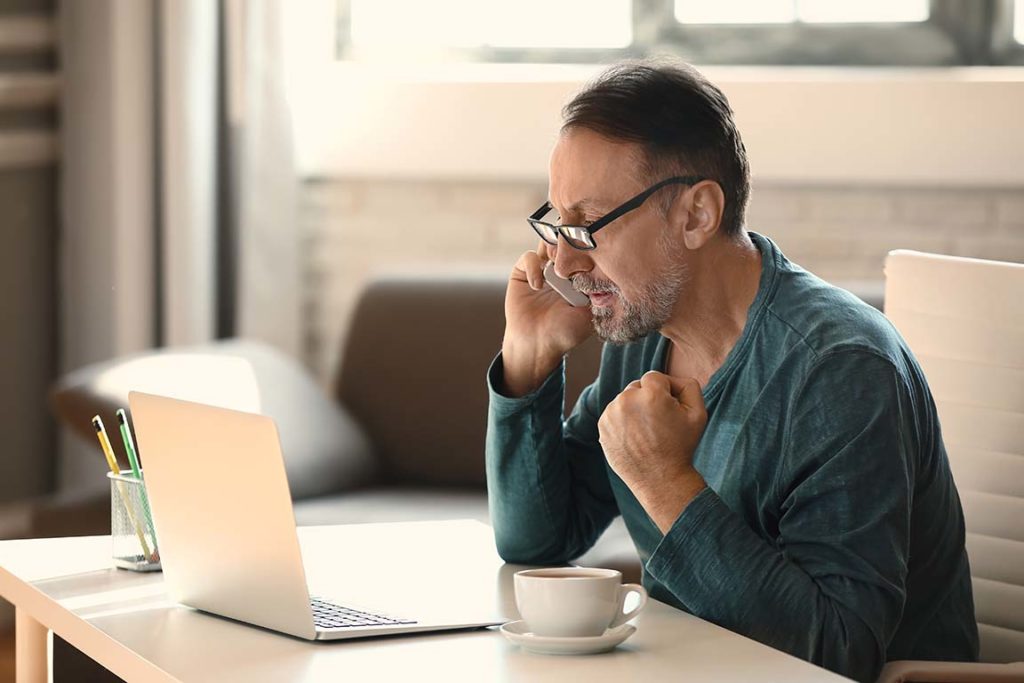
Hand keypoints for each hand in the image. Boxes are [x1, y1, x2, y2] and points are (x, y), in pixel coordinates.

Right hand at [501, 241, 593, 395]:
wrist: (537, 344)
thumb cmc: (565, 332)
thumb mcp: (590, 312)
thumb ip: (599, 291)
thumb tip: (611, 269)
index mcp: (579, 275)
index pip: (585, 250)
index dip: (588, 247)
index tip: (591, 251)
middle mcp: (561, 268)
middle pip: (566, 241)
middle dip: (569, 243)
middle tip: (572, 252)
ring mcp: (542, 268)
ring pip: (548, 243)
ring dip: (553, 251)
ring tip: (556, 266)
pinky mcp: (523, 271)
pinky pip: (529, 257)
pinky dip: (534, 267)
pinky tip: (538, 286)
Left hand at [598, 371, 708, 531]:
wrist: (660, 479)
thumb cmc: (681, 446)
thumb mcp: (698, 413)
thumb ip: (688, 386)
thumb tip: (672, 379)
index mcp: (651, 394)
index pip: (654, 377)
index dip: (665, 391)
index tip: (669, 408)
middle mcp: (627, 400)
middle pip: (637, 387)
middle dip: (647, 399)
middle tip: (658, 422)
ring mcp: (612, 414)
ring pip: (625, 400)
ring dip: (634, 409)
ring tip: (646, 432)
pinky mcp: (602, 426)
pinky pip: (614, 414)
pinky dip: (623, 421)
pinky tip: (635, 437)